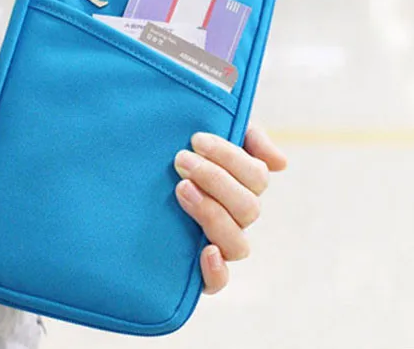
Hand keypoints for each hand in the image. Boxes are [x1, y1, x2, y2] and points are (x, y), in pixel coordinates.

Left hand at [174, 126, 286, 294]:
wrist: (133, 172)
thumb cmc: (178, 152)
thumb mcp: (212, 132)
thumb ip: (248, 135)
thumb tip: (280, 163)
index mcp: (243, 186)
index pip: (256, 177)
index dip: (230, 157)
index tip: (196, 139)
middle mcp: (234, 218)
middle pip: (247, 208)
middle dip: (215, 180)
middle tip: (181, 160)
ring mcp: (218, 244)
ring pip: (237, 243)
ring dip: (213, 214)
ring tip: (181, 189)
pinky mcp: (196, 269)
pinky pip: (218, 282)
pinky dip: (216, 271)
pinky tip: (205, 251)